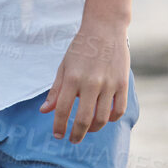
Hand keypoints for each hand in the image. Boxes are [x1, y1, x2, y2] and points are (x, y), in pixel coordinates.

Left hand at [40, 23, 129, 142]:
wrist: (105, 28)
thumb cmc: (81, 48)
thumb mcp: (64, 66)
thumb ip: (56, 90)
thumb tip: (45, 111)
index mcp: (73, 78)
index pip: (63, 110)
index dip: (59, 126)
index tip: (58, 135)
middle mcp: (91, 83)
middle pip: (84, 119)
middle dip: (76, 134)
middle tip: (73, 140)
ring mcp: (109, 84)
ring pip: (102, 118)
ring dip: (93, 129)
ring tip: (88, 129)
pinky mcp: (123, 83)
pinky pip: (118, 110)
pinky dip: (111, 119)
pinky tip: (104, 118)